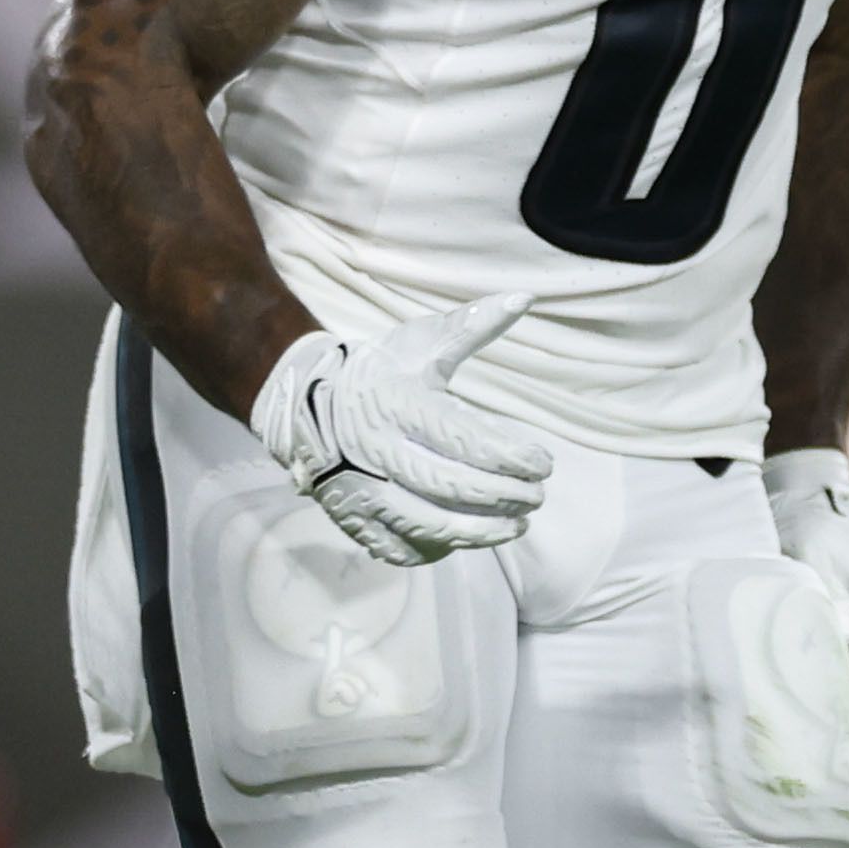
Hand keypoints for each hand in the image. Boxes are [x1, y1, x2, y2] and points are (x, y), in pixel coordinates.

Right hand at [248, 295, 553, 564]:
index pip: (466, 440)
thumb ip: (472, 325)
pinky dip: (440, 549)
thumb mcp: (421, 343)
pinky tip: (469, 538)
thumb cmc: (378, 372)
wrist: (303, 405)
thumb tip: (524, 299)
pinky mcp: (354, 519)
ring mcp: (362, 490)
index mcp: (399, 405)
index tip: (545, 463)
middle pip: (452, 487)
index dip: (513, 457)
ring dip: (482, 531)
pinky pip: (401, 546)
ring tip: (516, 525)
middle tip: (537, 496)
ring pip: (429, 525)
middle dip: (506, 497)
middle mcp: (377, 450)